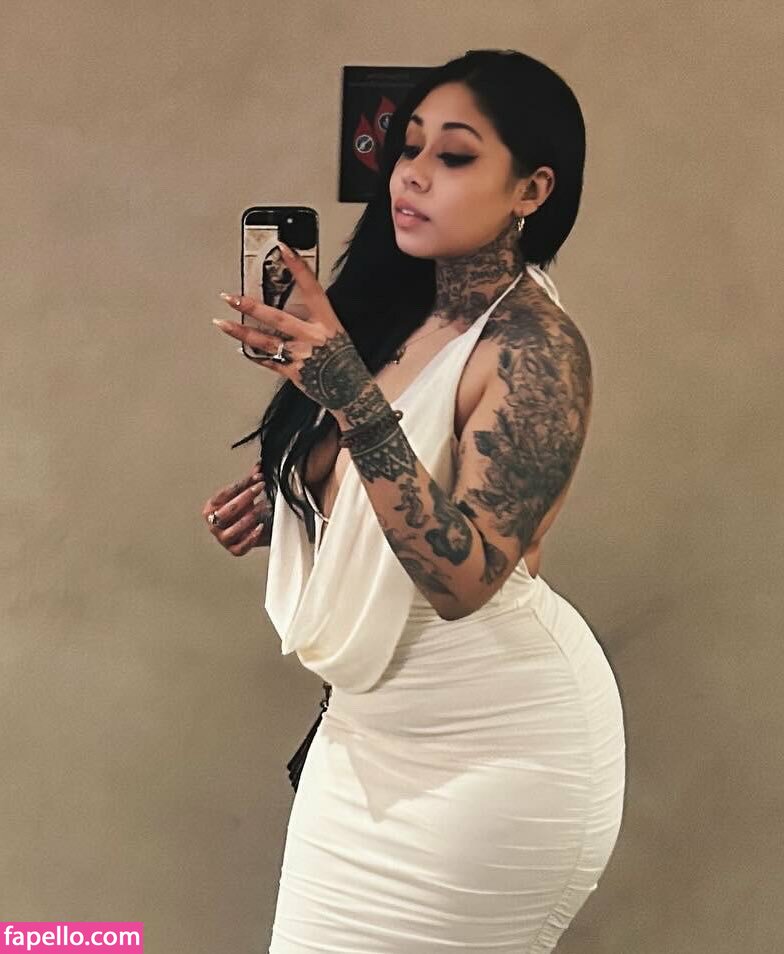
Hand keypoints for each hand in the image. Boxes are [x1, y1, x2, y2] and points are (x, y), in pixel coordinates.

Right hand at [202, 463, 272, 553]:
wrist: (253, 530)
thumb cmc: (245, 511)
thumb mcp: (245, 495)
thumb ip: (250, 481)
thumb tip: (259, 465)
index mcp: (211, 507)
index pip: (224, 494)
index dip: (241, 485)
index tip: (257, 477)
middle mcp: (213, 523)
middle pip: (227, 511)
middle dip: (246, 497)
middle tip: (261, 487)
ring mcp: (222, 538)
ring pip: (234, 529)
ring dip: (251, 516)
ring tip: (265, 505)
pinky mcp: (234, 550)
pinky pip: (241, 547)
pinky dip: (251, 538)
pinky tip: (261, 527)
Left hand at [212, 243, 372, 411]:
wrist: (352, 390)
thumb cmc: (344, 360)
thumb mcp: (335, 332)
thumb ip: (313, 320)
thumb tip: (291, 306)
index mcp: (327, 321)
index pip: (311, 289)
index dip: (298, 267)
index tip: (283, 249)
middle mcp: (313, 337)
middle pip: (277, 318)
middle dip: (251, 307)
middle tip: (230, 297)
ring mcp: (301, 356)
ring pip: (265, 342)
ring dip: (241, 332)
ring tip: (222, 323)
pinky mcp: (293, 373)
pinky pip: (269, 362)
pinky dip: (254, 356)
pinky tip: (240, 349)